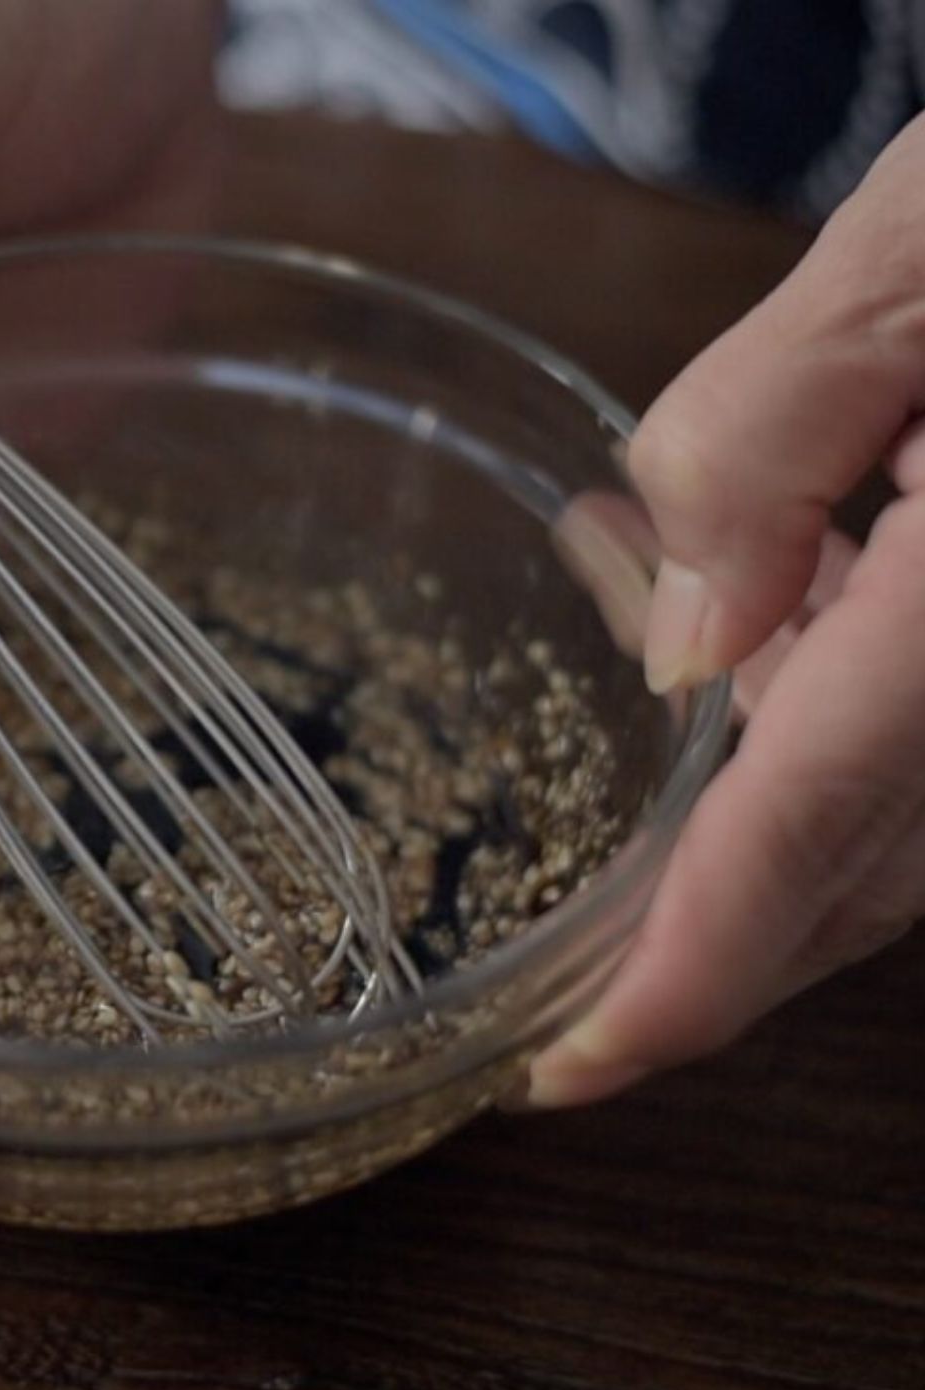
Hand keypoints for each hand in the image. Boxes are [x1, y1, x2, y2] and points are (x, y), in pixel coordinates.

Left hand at [528, 116, 924, 1106]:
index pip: (822, 819)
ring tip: (634, 610)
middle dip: (717, 928)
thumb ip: (770, 435)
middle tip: (578, 985)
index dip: (689, 969)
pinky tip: (769, 599)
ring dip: (764, 788)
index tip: (570, 1071)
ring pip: (912, 812)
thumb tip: (686, 650)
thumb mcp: (924, 248)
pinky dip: (840, 702)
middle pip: (872, 860)